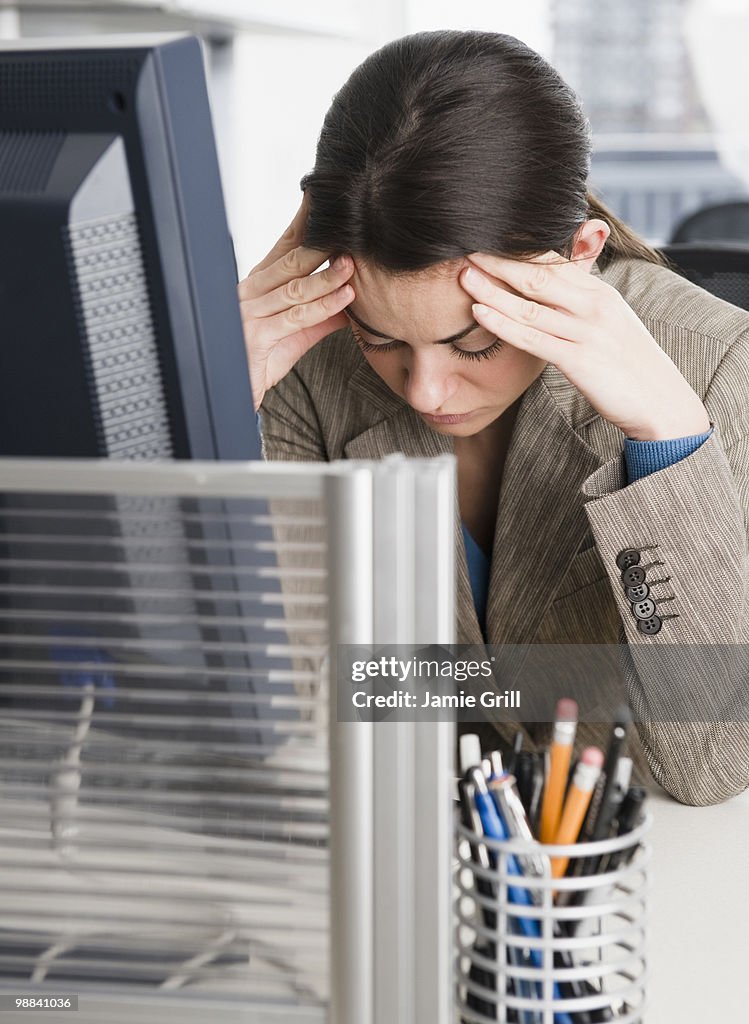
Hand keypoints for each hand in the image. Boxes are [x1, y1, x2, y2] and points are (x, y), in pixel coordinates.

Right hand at [237, 194, 354, 410]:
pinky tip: (343, 298)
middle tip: (348, 226)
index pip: (286, 246)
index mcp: (260, 286)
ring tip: (352, 264)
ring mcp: (252, 313)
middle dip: (322, 243)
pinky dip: (323, 307)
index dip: (306, 223)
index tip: (324, 200)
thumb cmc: (260, 361)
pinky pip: (295, 318)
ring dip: (327, 276)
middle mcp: (253, 293)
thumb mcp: (295, 334)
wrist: (231, 392)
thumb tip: (351, 297)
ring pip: (295, 288)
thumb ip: (321, 315)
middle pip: (291, 260)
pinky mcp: (258, 337)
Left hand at [460, 251, 710, 440]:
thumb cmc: (629, 366)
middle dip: (499, 262)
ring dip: (492, 289)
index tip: (490, 241)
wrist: (660, 402)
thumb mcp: (609, 323)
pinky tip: (479, 312)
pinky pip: (532, 338)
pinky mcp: (580, 360)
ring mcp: (588, 332)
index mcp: (601, 292)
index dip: (520, 250)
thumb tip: (555, 290)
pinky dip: (503, 324)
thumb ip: (582, 303)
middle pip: (538, 275)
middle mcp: (595, 306)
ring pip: (529, 305)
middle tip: (467, 248)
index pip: (555, 261)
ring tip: (464, 276)